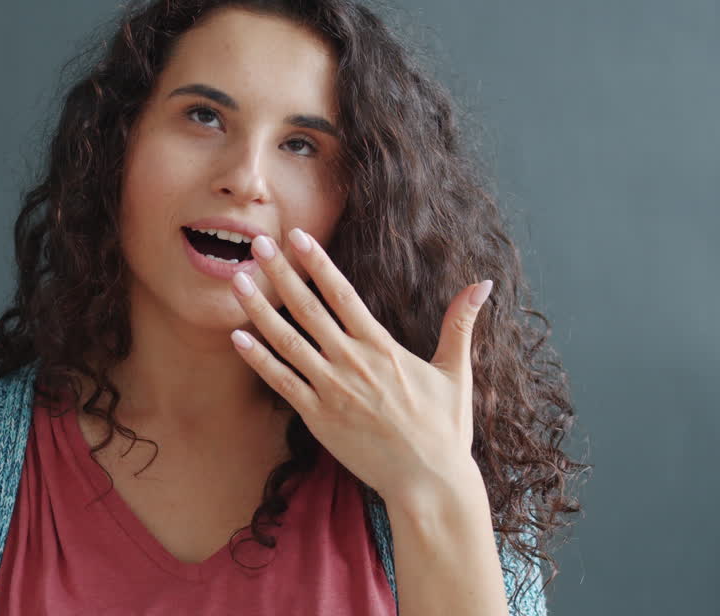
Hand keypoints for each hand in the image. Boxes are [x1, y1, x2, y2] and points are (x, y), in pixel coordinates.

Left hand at [229, 228, 492, 505]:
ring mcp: (332, 390)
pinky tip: (237, 337)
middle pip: (308, 309)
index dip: (318, 263)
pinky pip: (282, 383)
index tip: (296, 237)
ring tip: (236, 281)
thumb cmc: (445, 430)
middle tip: (256, 244)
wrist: (428, 483)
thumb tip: (483, 283)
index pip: (343, 295)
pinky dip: (258, 359)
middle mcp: (352, 362)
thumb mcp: (456, 372)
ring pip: (287, 341)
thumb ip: (460, 324)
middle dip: (280, 274)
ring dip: (259, 310)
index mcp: (382, 347)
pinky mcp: (318, 417)